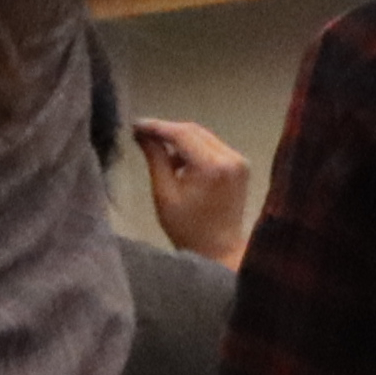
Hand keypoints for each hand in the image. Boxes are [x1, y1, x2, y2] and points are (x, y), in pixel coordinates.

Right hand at [136, 116, 255, 267]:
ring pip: (204, 137)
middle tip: (141, 134)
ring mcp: (239, 160)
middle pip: (194, 131)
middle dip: (167, 131)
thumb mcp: (164, 193)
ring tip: (157, 151)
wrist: (218, 249)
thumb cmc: (186, 227)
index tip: (135, 125)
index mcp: (212, 166)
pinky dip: (194, 150)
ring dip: (180, 140)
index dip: (157, 127)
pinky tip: (178, 162)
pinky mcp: (240, 166)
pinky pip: (213, 148)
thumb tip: (143, 134)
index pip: (182, 133)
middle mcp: (230, 157)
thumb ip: (155, 159)